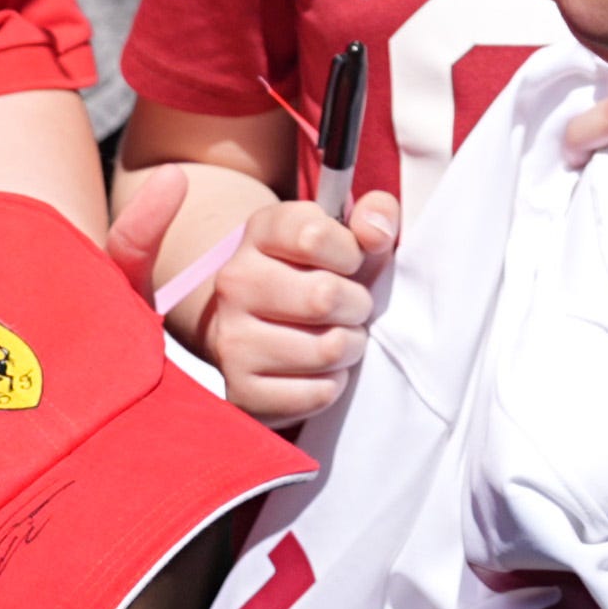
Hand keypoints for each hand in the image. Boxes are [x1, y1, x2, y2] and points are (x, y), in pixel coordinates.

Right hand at [181, 190, 401, 424]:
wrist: (254, 321)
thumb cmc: (317, 272)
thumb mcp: (345, 233)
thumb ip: (374, 215)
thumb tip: (376, 233)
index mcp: (260, 232)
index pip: (314, 236)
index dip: (351, 252)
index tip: (349, 262)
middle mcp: (235, 283)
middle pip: (324, 297)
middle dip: (356, 305)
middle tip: (350, 307)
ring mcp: (231, 340)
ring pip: (327, 349)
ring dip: (349, 346)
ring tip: (336, 336)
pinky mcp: (241, 392)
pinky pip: (317, 393)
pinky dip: (331, 384)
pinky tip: (318, 368)